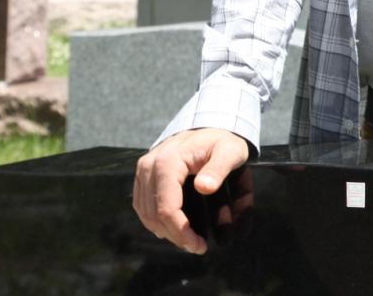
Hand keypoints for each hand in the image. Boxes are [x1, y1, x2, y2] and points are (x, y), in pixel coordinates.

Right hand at [132, 127, 249, 253]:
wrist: (208, 125)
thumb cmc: (222, 140)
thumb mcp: (230, 151)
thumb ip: (219, 169)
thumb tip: (205, 188)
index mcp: (167, 162)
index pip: (167, 209)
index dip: (181, 232)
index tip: (199, 246)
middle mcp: (148, 166)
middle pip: (154, 215)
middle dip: (174, 236)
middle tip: (196, 247)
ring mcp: (142, 170)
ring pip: (145, 213)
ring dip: (164, 231)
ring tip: (186, 240)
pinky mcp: (142, 174)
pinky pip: (142, 204)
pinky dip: (154, 220)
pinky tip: (171, 228)